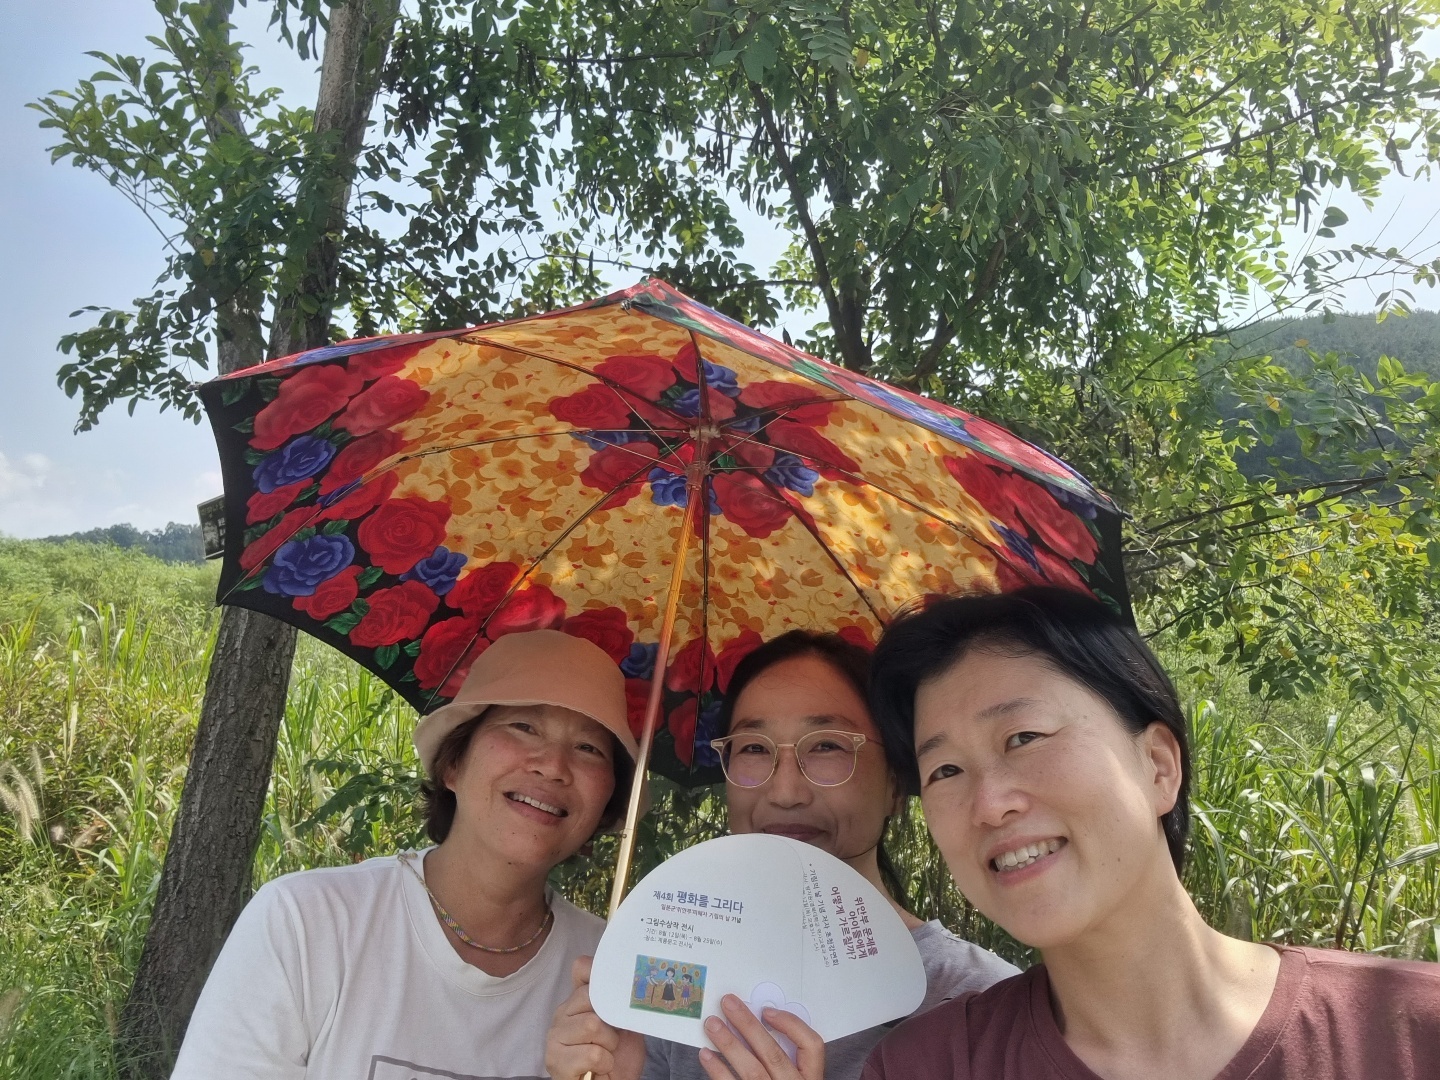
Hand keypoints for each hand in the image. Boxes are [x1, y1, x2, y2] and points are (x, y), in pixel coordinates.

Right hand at [545, 956, 646, 1079]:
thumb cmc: (618, 1056)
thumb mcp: (625, 1022)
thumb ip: (622, 999)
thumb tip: (632, 975)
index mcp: (576, 1001)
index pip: (582, 968)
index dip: (602, 976)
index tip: (617, 993)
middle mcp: (561, 1015)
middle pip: (590, 996)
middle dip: (611, 1020)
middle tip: (613, 1036)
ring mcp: (554, 1038)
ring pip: (592, 1025)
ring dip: (610, 1044)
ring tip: (607, 1053)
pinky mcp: (556, 1062)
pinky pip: (592, 1053)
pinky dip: (605, 1062)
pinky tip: (600, 1068)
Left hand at [698, 994, 824, 1079]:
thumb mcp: (796, 1077)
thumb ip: (788, 1059)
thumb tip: (761, 1022)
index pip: (812, 1046)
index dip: (790, 1024)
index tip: (767, 1011)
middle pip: (773, 1054)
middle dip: (748, 1026)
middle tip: (727, 1004)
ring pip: (751, 1071)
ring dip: (729, 1045)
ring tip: (711, 1025)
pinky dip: (718, 1072)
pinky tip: (706, 1056)